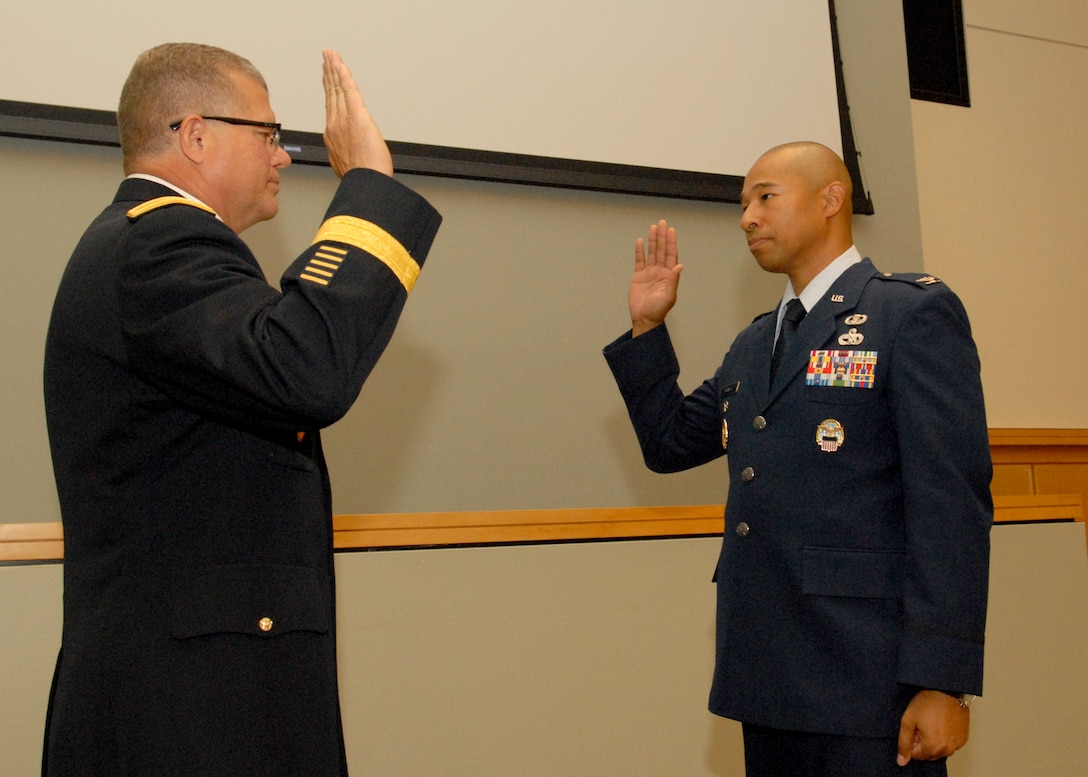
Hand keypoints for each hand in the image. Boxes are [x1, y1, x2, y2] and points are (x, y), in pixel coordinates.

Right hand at [322, 49, 393, 177]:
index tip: (326, 78)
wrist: (365, 184)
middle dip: (328, 74)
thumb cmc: (362, 180)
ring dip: (334, 69)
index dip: (328, 90)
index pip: (331, 107)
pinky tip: (340, 63)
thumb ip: (347, 155)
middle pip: (331, 94)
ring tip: (330, 55)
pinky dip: (343, 75)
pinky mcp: (356, 116)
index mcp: (333, 136)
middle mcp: (334, 125)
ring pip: (337, 89)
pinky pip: (348, 90)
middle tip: (326, 59)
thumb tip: (353, 156)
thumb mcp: (349, 166)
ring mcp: (343, 120)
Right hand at [629, 219, 682, 336]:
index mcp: (669, 275)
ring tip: (652, 228)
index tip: (670, 230)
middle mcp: (660, 271)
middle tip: (661, 223)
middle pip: (661, 250)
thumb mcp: (668, 296)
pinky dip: (639, 251)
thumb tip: (679, 266)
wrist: (644, 319)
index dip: (671, 242)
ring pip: (651, 252)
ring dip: (652, 240)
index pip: (671, 255)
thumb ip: (673, 280)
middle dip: (662, 237)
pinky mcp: (638, 277)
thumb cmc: (658, 310)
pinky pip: (639, 261)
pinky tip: (639, 241)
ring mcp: (649, 273)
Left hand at [896, 690, 969, 765]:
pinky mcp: (964, 738)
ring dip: (934, 739)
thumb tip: (901, 762)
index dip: (912, 739)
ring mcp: (958, 744)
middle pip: (929, 753)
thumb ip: (904, 743)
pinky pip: (951, 743)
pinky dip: (945, 736)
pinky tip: (943, 722)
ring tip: (934, 721)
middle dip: (923, 741)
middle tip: (923, 723)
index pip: (916, 754)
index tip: (915, 726)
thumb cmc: (927, 703)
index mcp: (933, 748)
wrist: (947, 690)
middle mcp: (948, 750)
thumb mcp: (908, 721)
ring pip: (940, 749)